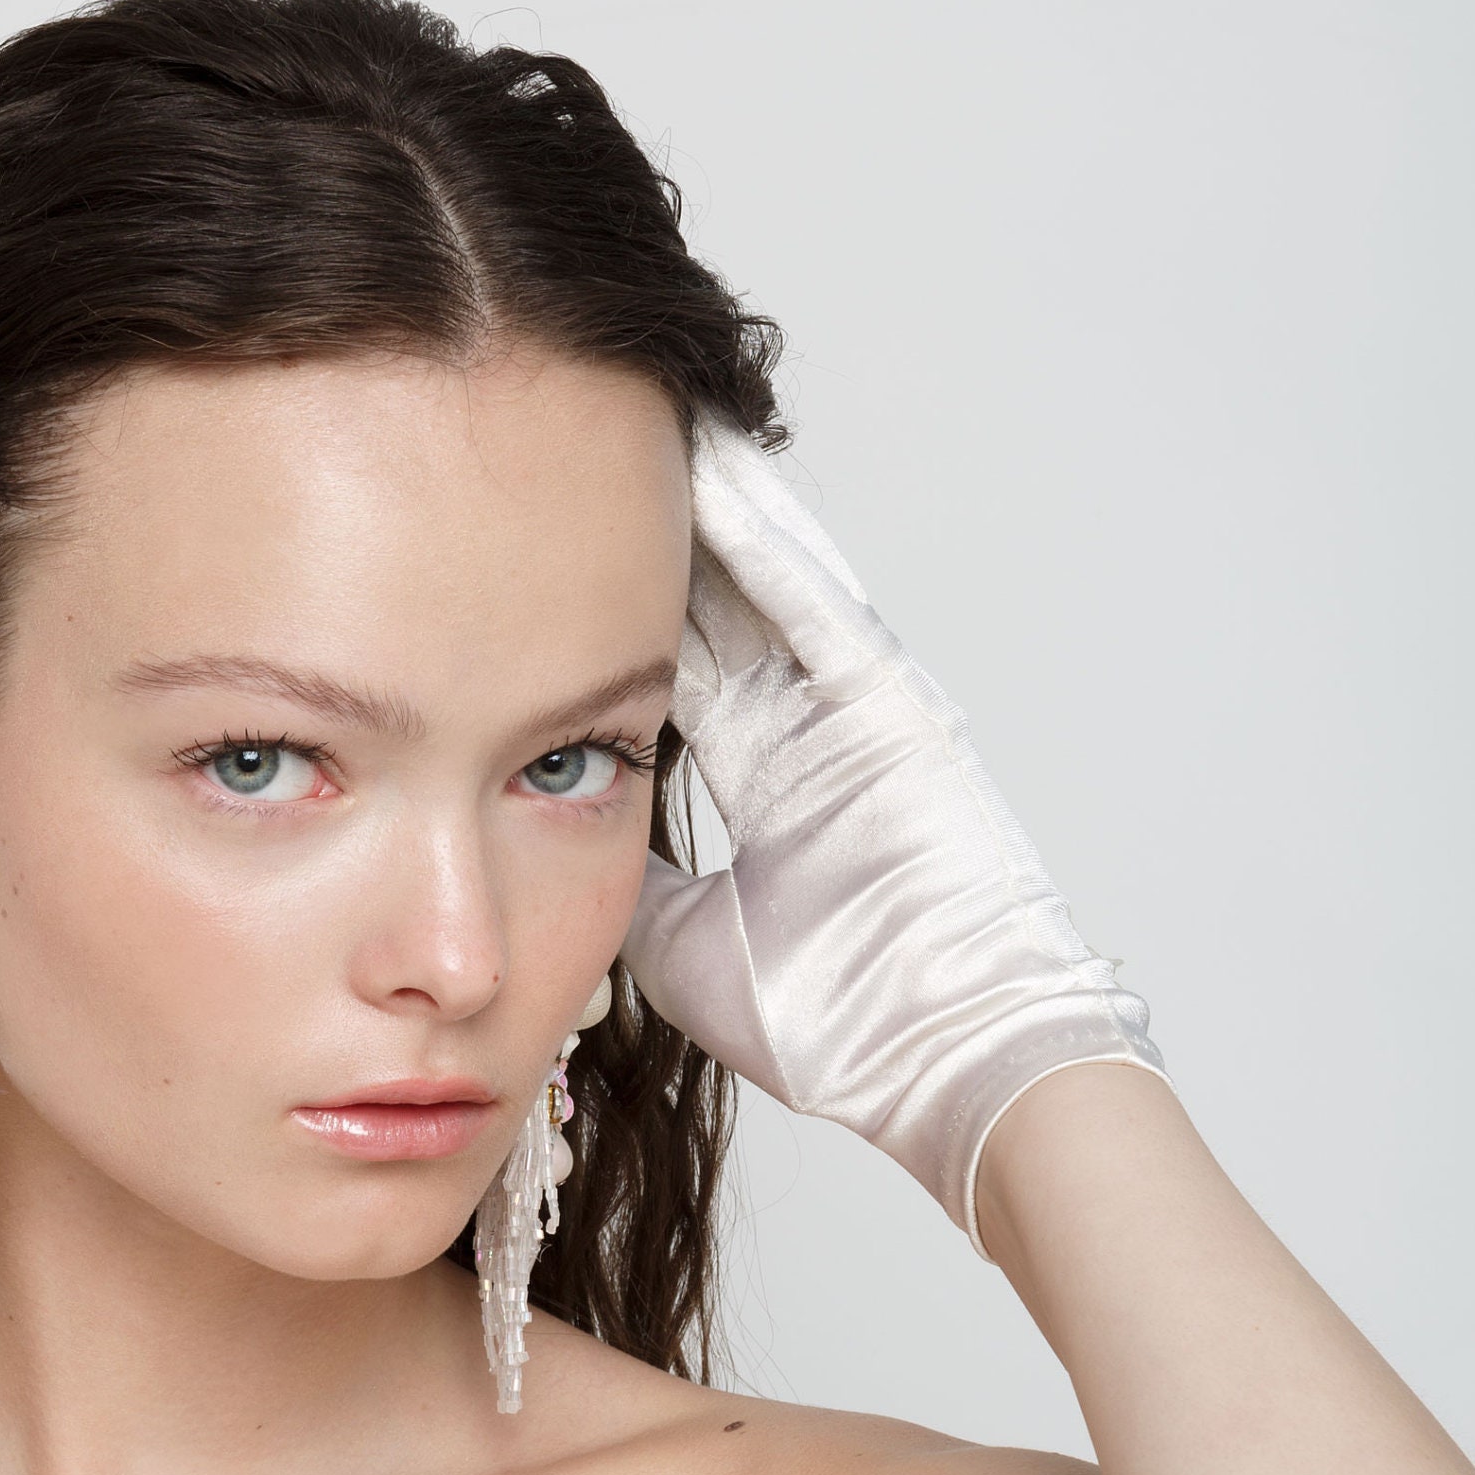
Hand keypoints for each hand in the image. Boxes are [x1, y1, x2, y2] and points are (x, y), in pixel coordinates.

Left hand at [620, 419, 1170, 1254]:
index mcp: (769, 776)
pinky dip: (767, 544)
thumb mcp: (682, 940)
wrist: (943, 1060)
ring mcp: (855, 711)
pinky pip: (817, 607)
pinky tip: (715, 477)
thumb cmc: (838, 1020)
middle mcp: (810, 726)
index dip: (608, 602)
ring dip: (708, 504)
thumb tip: (554, 838)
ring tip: (641, 414)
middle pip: (713, 599)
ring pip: (765, 580)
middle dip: (648, 528)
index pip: (673, 660)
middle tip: (575, 440)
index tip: (530, 546)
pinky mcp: (892, 711)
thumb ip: (629, 875)